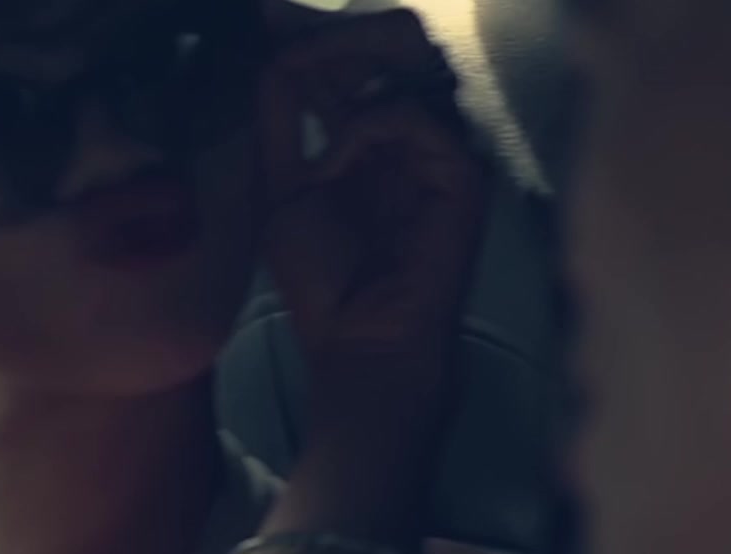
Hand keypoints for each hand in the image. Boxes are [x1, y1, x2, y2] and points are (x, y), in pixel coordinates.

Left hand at [259, 9, 485, 437]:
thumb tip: (279, 51)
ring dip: (346, 57)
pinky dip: (365, 128)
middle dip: (335, 31)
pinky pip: (416, 116)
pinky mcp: (462, 176)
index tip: (268, 18)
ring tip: (301, 72)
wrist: (360, 344)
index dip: (314, 35)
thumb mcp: (284, 188)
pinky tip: (334, 167)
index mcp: (370, 141)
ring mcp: (439, 153)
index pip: (354, 65)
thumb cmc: (325, 282)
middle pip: (393, 46)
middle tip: (282, 26)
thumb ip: (284, 120)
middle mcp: (409, 138)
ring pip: (411, 63)